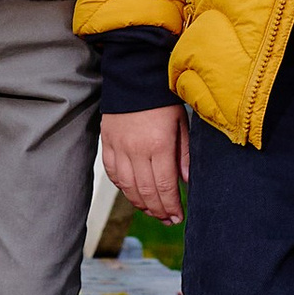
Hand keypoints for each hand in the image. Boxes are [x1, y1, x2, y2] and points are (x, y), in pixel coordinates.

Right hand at [101, 105, 188, 227]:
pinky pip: (112, 173)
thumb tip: (186, 181)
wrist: (134, 75)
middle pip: (146, 191)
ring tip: (152, 211)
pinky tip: (132, 193)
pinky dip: (122, 187)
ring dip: (140, 203)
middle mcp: (136, 149)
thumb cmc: (162, 98)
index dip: (171, 205)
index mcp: (159, 145)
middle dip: (158, 210)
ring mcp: (119, 147)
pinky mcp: (107, 143)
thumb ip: (184, 154)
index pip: (165, 186)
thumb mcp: (181, 123)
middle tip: (168, 219)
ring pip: (127, 186)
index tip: (178, 216)